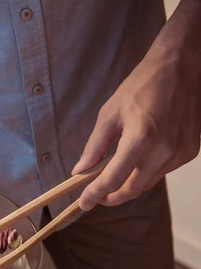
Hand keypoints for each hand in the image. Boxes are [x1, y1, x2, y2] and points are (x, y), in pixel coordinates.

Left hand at [74, 15, 200, 210]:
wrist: (182, 65)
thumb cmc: (143, 84)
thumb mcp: (110, 113)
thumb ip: (95, 146)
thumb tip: (79, 170)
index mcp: (141, 137)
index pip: (113, 179)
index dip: (95, 194)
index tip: (84, 203)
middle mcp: (164, 150)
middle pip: (132, 189)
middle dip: (112, 197)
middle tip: (97, 195)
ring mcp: (179, 152)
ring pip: (148, 184)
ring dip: (129, 185)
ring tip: (115, 177)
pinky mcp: (190, 152)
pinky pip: (163, 172)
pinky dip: (147, 173)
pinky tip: (139, 162)